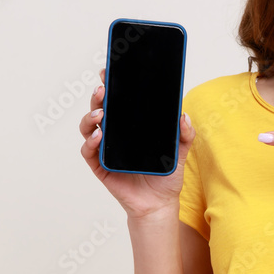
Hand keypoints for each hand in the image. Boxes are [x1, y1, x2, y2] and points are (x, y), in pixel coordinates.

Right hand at [79, 69, 195, 218]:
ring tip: (101, 113)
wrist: (159, 203)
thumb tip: (183, 116)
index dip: (112, 84)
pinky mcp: (100, 166)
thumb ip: (185, 134)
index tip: (110, 70)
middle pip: (100, 108)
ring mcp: (105, 149)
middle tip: (104, 87)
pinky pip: (89, 152)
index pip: (118, 101)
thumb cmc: (166, 175)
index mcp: (130, 125)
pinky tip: (98, 136)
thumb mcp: (180, 151)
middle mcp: (114, 134)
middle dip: (99, 95)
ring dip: (91, 116)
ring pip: (88, 126)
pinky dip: (90, 142)